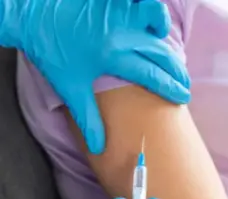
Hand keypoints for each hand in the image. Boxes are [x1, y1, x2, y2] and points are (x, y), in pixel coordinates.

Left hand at [0, 0, 190, 153]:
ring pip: (158, 25)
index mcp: (113, 56)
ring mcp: (121, 14)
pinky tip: (156, 30)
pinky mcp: (117, 3)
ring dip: (168, 43)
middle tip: (185, 85)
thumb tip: (99, 147)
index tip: (184, 98)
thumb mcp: (69, 87)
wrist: (34, 17)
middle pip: (162, 54)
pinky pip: (145, 7)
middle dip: (178, 71)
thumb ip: (88, 118)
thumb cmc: (52, 53)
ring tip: (173, 61)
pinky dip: (154, 18)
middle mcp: (122, 34)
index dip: (171, 87)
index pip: (152, 74)